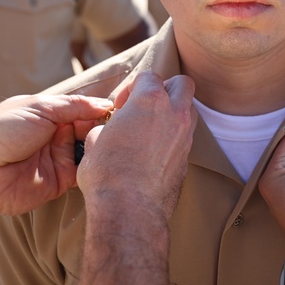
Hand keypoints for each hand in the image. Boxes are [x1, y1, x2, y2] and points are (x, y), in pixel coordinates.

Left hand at [0, 93, 114, 215]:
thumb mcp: (38, 109)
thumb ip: (73, 106)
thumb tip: (106, 104)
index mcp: (51, 114)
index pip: (86, 110)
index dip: (104, 110)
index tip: (126, 108)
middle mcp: (57, 136)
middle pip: (92, 130)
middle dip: (107, 128)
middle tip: (127, 126)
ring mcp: (58, 159)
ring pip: (91, 152)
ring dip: (104, 148)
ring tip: (123, 142)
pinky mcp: (58, 182)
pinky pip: (83, 174)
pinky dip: (95, 167)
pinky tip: (109, 160)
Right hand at [76, 71, 196, 219]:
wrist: (129, 208)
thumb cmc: (107, 173)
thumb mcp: (95, 141)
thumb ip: (107, 126)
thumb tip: (108, 131)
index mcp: (150, 100)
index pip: (149, 76)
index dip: (132, 87)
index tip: (122, 105)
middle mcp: (174, 113)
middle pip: (181, 84)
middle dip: (165, 89)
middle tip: (145, 106)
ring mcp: (185, 136)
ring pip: (189, 109)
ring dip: (174, 111)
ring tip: (151, 128)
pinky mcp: (188, 158)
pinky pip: (185, 137)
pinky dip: (174, 137)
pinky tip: (155, 151)